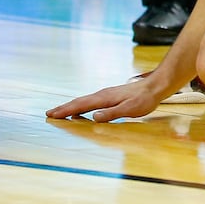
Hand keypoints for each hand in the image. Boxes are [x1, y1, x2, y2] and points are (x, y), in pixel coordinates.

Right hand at [47, 77, 162, 122]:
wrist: (155, 86)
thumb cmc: (144, 99)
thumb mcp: (129, 109)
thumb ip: (112, 114)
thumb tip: (93, 117)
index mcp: (104, 98)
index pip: (81, 105)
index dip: (66, 110)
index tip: (52, 114)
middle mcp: (103, 94)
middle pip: (79, 101)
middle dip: (64, 108)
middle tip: (49, 113)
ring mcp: (107, 94)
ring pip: (84, 100)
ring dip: (71, 106)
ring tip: (60, 112)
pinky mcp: (111, 95)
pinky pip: (91, 101)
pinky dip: (81, 105)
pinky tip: (82, 109)